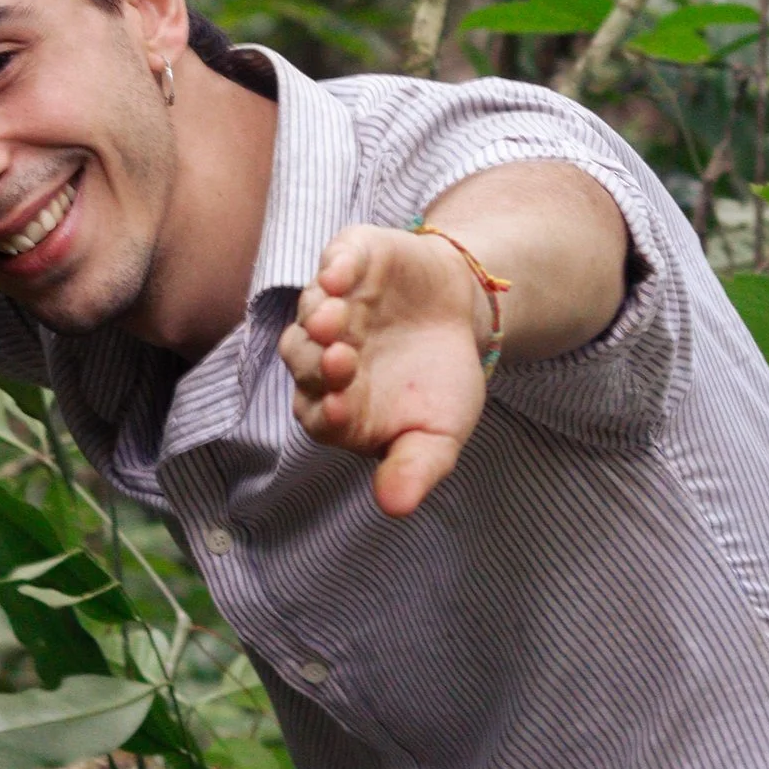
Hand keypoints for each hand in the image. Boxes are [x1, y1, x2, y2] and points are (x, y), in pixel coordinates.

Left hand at [278, 224, 492, 514]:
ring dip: (319, 314)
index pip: (317, 413)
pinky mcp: (350, 262)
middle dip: (318, 362)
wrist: (464, 318)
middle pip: (304, 361)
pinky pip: (335, 260)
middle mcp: (322, 352)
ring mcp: (333, 304)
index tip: (341, 410)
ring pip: (310, 311)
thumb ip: (415, 468)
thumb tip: (395, 508)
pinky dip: (337, 263)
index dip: (325, 412)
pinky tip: (344, 271)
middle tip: (341, 360)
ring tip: (336, 317)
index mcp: (335, 402)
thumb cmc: (440, 383)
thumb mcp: (440, 433)